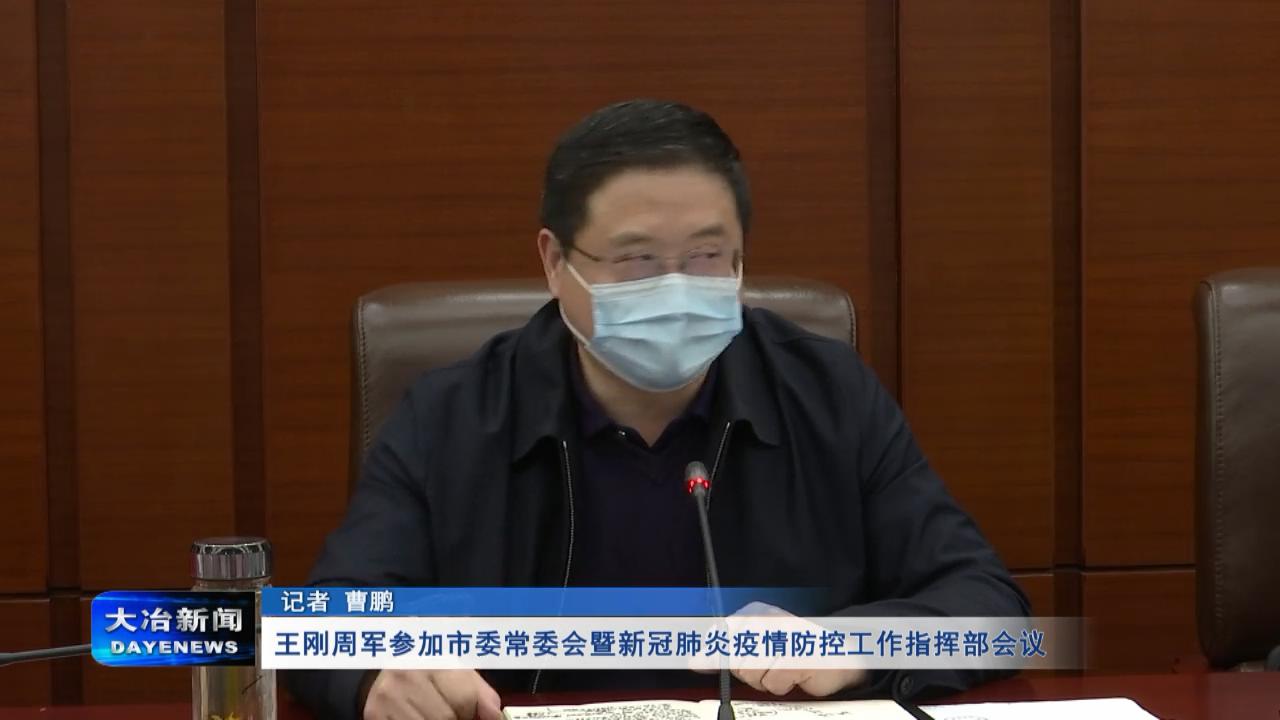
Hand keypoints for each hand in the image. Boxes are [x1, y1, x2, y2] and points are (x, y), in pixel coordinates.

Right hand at [362, 669, 502, 719]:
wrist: (387, 669)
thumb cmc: (431, 673)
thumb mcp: (460, 673)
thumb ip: (482, 694)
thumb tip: (494, 716)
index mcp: (433, 659)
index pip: (465, 700)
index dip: (470, 712)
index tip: (467, 712)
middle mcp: (406, 675)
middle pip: (445, 718)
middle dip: (454, 719)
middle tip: (452, 714)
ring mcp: (387, 698)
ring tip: (435, 714)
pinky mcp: (374, 715)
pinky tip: (419, 717)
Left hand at [703, 602, 867, 696]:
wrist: (840, 656)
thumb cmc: (794, 651)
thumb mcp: (755, 646)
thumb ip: (722, 652)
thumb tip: (694, 661)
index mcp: (755, 612)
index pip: (721, 634)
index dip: (721, 654)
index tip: (728, 659)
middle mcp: (768, 618)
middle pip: (734, 660)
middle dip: (749, 671)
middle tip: (770, 664)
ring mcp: (783, 636)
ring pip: (751, 673)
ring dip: (766, 679)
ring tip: (783, 668)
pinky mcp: (797, 657)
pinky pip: (772, 684)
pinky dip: (783, 685)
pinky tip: (796, 674)